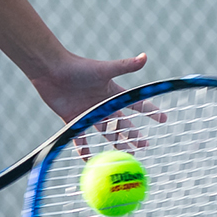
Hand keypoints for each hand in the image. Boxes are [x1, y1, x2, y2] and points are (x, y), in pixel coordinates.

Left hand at [29, 52, 162, 149]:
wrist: (52, 70)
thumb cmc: (78, 67)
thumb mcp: (104, 69)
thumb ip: (125, 66)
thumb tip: (145, 56)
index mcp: (113, 93)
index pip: (137, 104)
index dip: (150, 111)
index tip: (164, 119)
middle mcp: (103, 105)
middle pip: (123, 123)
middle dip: (134, 135)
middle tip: (145, 146)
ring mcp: (89, 113)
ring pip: (106, 132)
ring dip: (116, 143)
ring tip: (127, 154)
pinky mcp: (73, 120)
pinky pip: (81, 138)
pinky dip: (84, 150)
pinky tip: (89, 160)